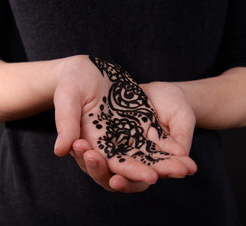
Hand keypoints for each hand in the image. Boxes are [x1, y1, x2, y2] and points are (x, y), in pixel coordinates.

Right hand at [54, 55, 196, 187]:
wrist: (87, 69)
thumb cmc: (72, 81)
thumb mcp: (68, 97)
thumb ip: (66, 123)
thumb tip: (60, 151)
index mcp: (92, 142)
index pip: (110, 163)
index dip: (129, 171)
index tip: (149, 176)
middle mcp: (110, 144)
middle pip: (132, 165)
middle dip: (153, 171)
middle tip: (176, 173)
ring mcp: (125, 135)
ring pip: (146, 156)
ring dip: (165, 164)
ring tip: (186, 168)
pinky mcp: (138, 125)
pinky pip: (154, 140)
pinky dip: (168, 148)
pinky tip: (185, 153)